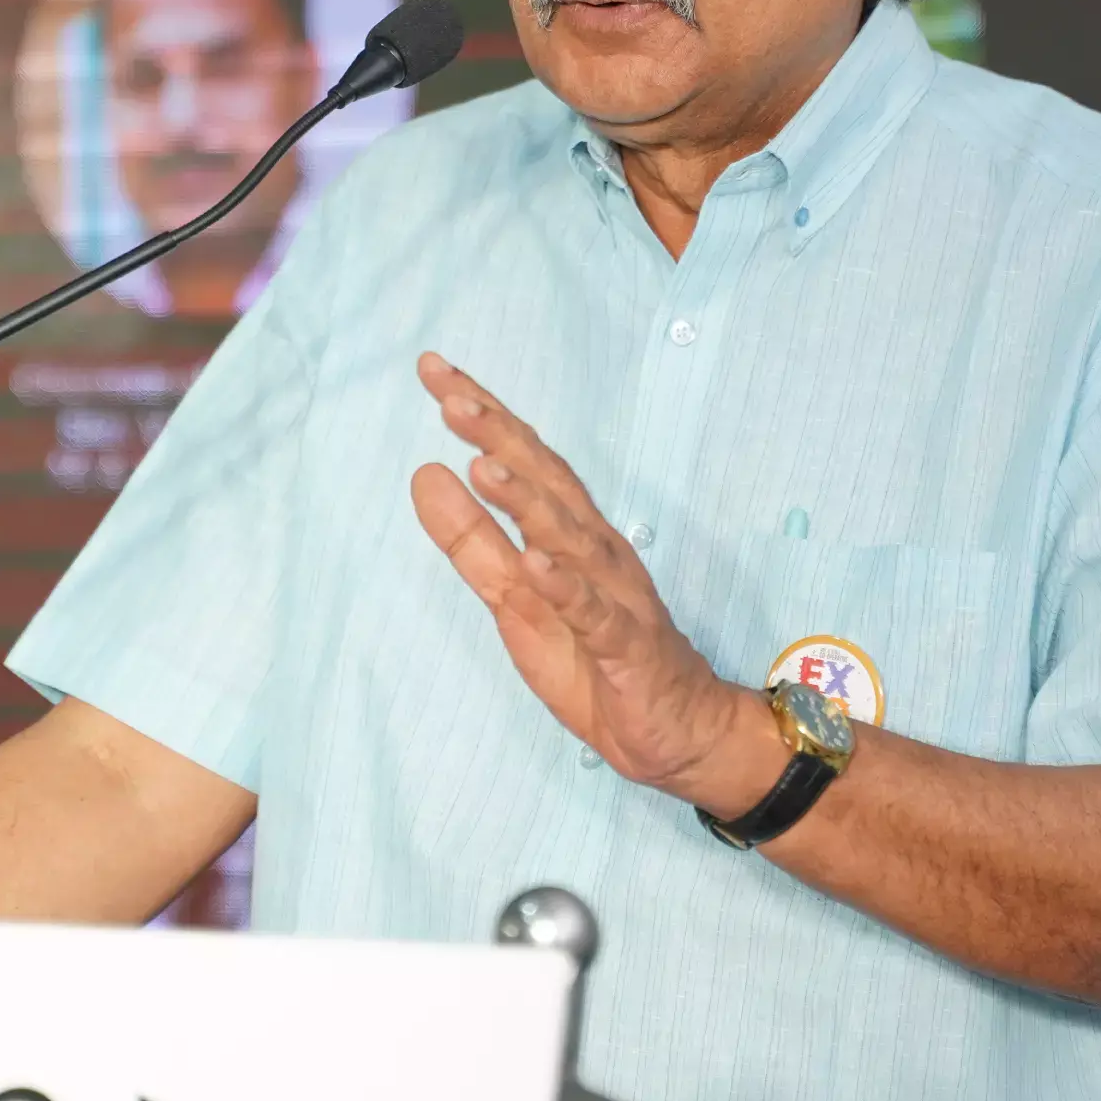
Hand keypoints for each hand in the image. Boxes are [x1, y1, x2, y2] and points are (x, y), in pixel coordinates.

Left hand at [409, 352, 773, 810]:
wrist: (677, 730)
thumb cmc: (594, 659)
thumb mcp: (513, 597)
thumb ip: (470, 539)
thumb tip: (423, 474)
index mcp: (570, 534)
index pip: (522, 460)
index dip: (482, 415)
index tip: (434, 370)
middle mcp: (597, 551)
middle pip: (548, 482)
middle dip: (501, 436)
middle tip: (453, 397)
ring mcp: (615, 597)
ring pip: (571, 540)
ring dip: (530, 501)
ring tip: (485, 463)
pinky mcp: (626, 649)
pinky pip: (595, 615)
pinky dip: (567, 588)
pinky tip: (537, 563)